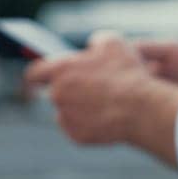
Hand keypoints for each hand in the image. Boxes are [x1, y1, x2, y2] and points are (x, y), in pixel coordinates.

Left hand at [27, 30, 159, 145]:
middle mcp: (57, 94)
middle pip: (55, 93)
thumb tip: (93, 47)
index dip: (38, 75)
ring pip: (67, 112)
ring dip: (79, 109)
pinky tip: (107, 120)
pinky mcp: (77, 137)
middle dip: (71, 91)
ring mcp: (66, 117)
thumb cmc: (128, 74)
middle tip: (93, 91)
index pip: (35, 72)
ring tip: (104, 106)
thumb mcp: (113, 43)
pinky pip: (78, 130)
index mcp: (60, 70)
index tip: (40, 80)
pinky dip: (89, 126)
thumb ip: (95, 41)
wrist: (142, 109)